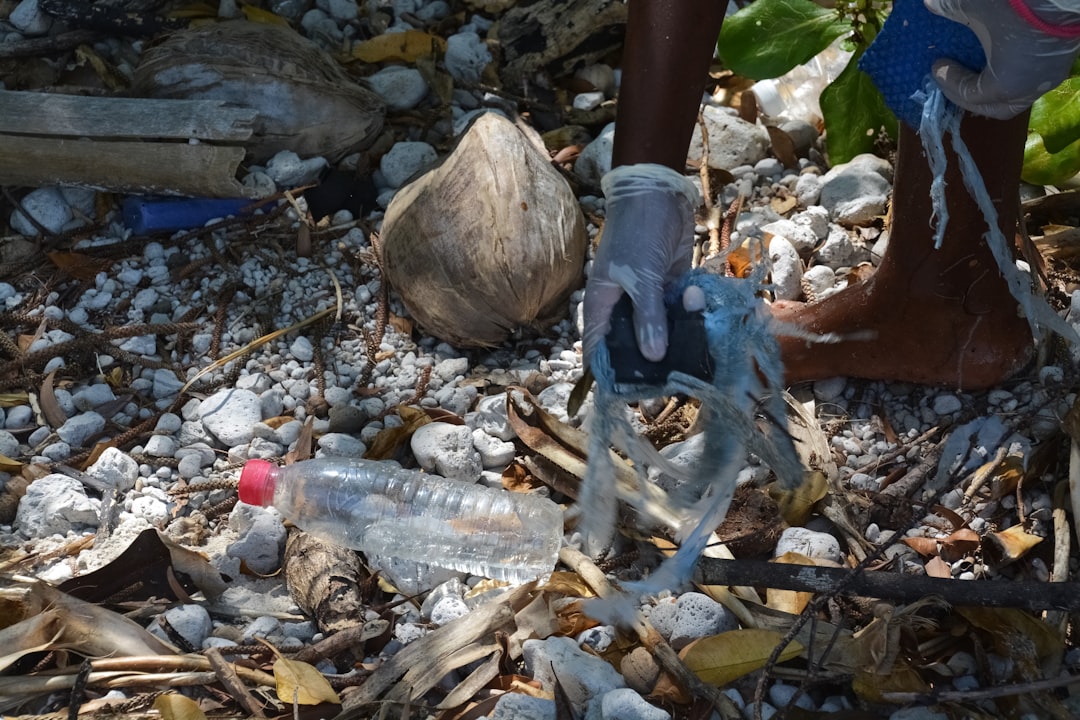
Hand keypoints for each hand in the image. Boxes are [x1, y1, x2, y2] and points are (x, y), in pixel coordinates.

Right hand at [582, 163, 698, 365]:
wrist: (658, 192)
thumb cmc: (637, 232)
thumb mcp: (641, 276)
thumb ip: (648, 317)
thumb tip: (655, 357)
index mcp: (602, 307)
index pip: (600, 351)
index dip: (612, 374)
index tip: (633, 395)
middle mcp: (624, 309)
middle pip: (635, 347)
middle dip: (655, 363)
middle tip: (677, 381)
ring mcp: (649, 300)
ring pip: (663, 332)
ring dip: (681, 338)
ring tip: (698, 348)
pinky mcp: (673, 289)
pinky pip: (682, 314)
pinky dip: (693, 317)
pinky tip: (704, 319)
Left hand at [925, 0, 1079, 119]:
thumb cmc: (1019, 2)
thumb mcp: (976, 5)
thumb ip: (950, 9)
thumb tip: (930, 5)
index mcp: (1008, 85)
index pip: (971, 95)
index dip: (949, 82)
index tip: (936, 66)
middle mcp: (1033, 86)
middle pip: (999, 107)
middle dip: (972, 98)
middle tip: (953, 83)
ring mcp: (1053, 72)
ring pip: (1021, 93)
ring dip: (995, 86)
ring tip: (977, 70)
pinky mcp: (1065, 55)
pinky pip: (1035, 75)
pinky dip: (1014, 72)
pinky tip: (1004, 54)